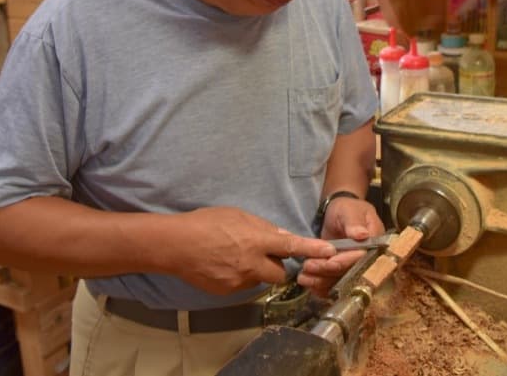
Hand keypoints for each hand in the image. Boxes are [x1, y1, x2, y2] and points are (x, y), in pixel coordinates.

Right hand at [166, 207, 334, 294]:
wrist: (176, 246)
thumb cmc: (205, 223)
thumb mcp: (236, 215)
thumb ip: (261, 227)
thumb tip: (281, 236)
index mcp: (255, 241)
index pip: (291, 247)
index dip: (312, 250)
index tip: (330, 252)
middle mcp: (251, 264)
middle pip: (280, 272)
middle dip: (277, 265)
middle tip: (262, 253)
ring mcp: (239, 280)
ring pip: (259, 279)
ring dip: (256, 270)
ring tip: (235, 255)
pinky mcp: (227, 291)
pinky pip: (242, 285)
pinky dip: (239, 275)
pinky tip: (223, 264)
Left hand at [298, 196, 383, 296]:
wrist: (339, 213)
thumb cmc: (347, 209)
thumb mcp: (350, 211)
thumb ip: (354, 223)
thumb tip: (362, 235)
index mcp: (374, 246)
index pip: (360, 259)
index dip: (344, 262)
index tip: (328, 262)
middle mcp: (366, 262)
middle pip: (348, 273)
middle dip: (327, 272)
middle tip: (308, 267)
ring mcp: (353, 269)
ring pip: (339, 282)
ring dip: (321, 281)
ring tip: (303, 277)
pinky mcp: (341, 274)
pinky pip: (333, 284)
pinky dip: (320, 287)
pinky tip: (308, 284)